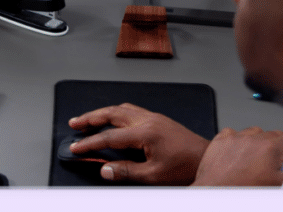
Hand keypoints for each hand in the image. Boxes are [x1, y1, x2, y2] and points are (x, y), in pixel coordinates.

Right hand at [68, 103, 209, 184]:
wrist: (207, 159)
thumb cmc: (186, 167)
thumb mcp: (153, 175)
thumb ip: (126, 171)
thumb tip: (105, 169)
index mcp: (146, 133)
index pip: (109, 136)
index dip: (90, 142)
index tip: (77, 146)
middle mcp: (148, 120)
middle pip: (112, 113)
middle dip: (90, 117)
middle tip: (75, 122)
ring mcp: (154, 117)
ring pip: (122, 108)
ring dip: (103, 112)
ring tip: (89, 119)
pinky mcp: (159, 119)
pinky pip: (132, 109)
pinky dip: (118, 112)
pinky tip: (115, 118)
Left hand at [191, 127, 282, 186]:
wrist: (215, 192)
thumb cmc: (243, 190)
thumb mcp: (276, 185)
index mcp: (270, 149)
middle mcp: (253, 139)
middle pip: (275, 134)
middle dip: (280, 145)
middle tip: (278, 160)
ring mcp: (236, 137)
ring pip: (255, 131)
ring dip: (259, 141)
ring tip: (257, 157)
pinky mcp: (221, 139)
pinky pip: (235, 133)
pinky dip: (238, 140)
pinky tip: (239, 153)